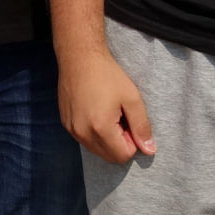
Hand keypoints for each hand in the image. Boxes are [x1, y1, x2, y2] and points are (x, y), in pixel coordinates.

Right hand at [58, 46, 155, 164]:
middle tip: (119, 117)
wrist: (78, 57)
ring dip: (106, 139)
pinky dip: (93, 132)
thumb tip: (149, 150)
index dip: (131, 140)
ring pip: (96, 149)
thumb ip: (142, 126)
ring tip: (106, 113)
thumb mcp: (132, 98)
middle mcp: (82, 133)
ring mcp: (71, 129)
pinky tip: (94, 111)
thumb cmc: (107, 75)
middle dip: (119, 143)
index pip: (123, 155)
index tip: (128, 120)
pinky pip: (84, 139)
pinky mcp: (65, 123)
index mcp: (100, 128)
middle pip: (109, 156)